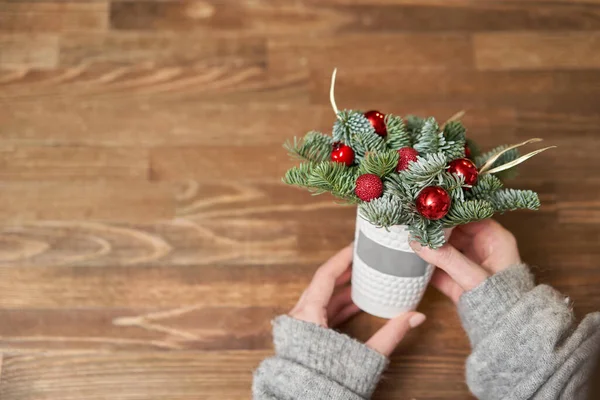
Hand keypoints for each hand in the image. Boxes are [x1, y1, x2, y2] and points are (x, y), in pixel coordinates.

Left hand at [289, 244, 426, 356]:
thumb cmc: (329, 380)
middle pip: (323, 285)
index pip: (325, 275)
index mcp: (307, 315)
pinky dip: (338, 306)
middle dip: (345, 272)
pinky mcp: (303, 336)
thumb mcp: (365, 356)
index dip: (342, 258)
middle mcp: (299, 316)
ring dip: (343, 290)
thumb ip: (390, 334)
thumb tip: (416, 316)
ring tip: (365, 280)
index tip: (356, 246)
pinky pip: (320, 313)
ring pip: (322, 299)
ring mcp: (299, 326)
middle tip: (365, 260)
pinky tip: (357, 305)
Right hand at [410, 219, 520, 302]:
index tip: (426, 208)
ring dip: (428, 245)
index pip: (468, 215)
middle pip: (453, 231)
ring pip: (444, 248)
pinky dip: (426, 264)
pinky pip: (439, 266)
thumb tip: (417, 242)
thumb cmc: (502, 301)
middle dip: (433, 228)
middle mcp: (482, 248)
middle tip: (412, 222)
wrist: (506, 331)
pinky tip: (410, 259)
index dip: (447, 211)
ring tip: (408, 237)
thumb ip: (446, 258)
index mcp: (494, 239)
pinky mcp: (457, 279)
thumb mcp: (474, 276)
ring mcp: (469, 263)